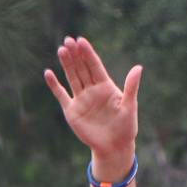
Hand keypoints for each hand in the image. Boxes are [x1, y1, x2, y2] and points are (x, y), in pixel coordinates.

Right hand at [43, 35, 141, 176]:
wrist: (114, 146)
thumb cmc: (125, 127)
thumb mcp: (130, 106)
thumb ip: (131, 87)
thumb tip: (138, 67)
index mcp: (106, 86)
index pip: (95, 65)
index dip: (88, 53)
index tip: (81, 41)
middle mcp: (92, 90)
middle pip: (82, 68)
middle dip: (75, 54)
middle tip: (68, 40)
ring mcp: (81, 99)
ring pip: (72, 77)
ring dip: (66, 64)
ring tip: (61, 50)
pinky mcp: (72, 111)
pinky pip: (61, 95)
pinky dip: (55, 85)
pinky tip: (48, 73)